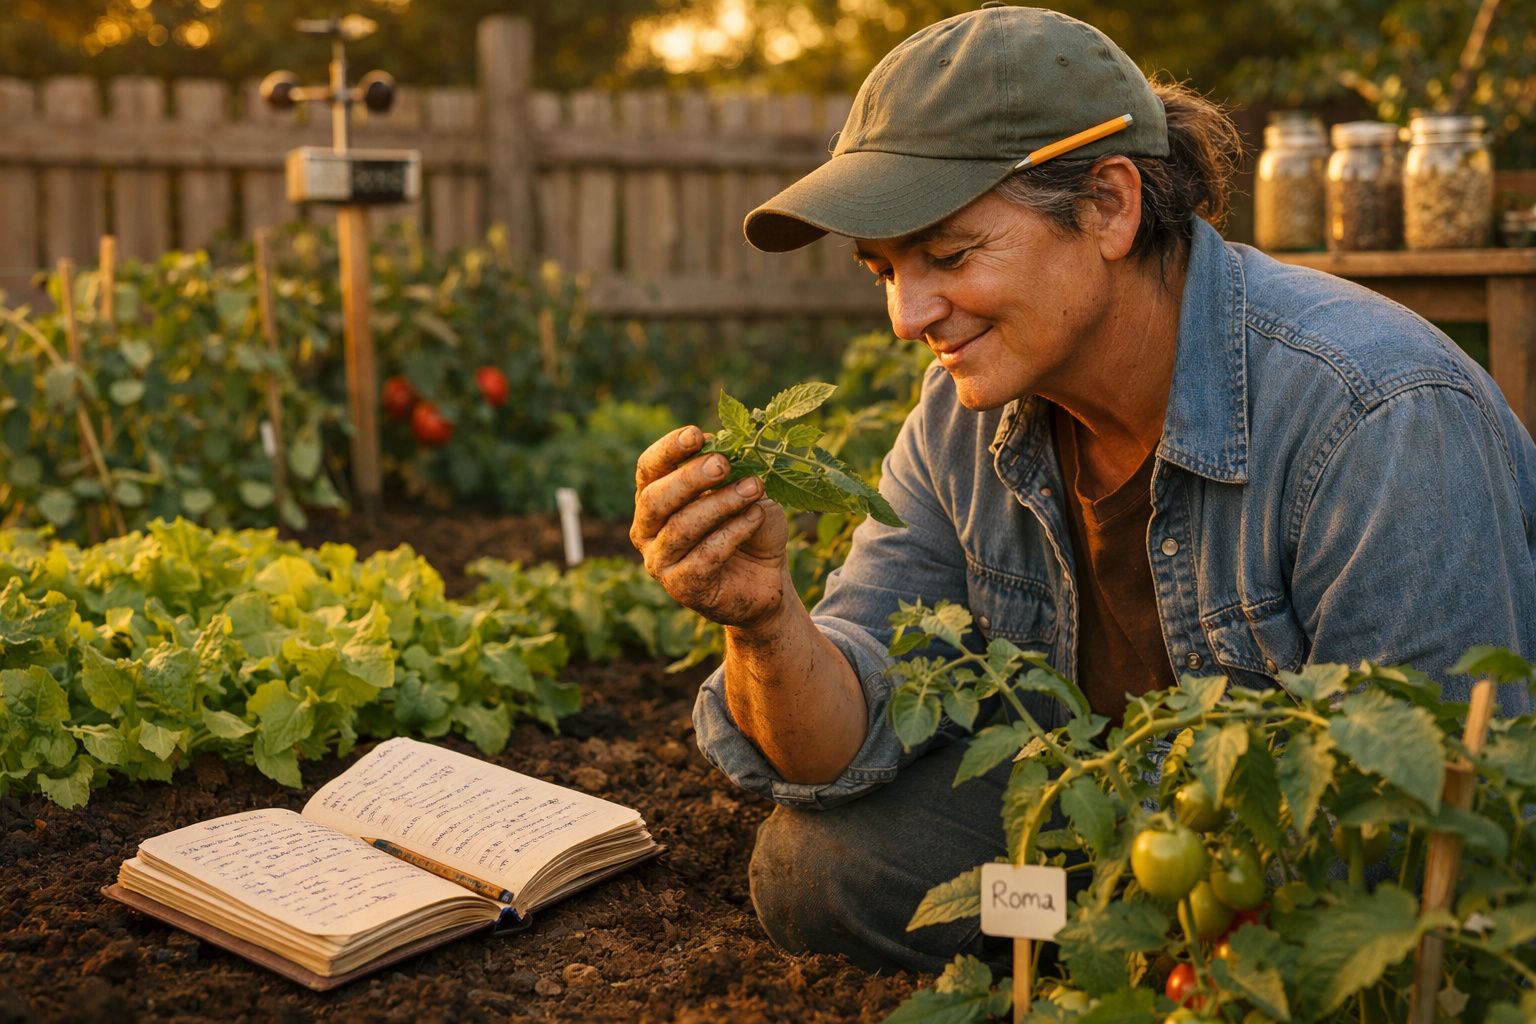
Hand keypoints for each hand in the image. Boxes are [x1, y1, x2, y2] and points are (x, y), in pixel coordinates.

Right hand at [631, 425, 788, 628]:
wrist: (764, 579)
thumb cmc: (748, 528)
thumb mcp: (743, 491)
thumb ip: (732, 473)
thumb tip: (727, 445)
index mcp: (653, 499)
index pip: (648, 469)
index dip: (668, 450)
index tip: (696, 435)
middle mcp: (647, 530)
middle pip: (656, 498)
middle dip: (690, 477)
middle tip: (723, 464)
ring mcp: (660, 561)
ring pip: (682, 527)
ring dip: (721, 503)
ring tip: (754, 487)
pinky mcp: (682, 587)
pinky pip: (705, 556)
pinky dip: (733, 532)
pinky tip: (756, 517)